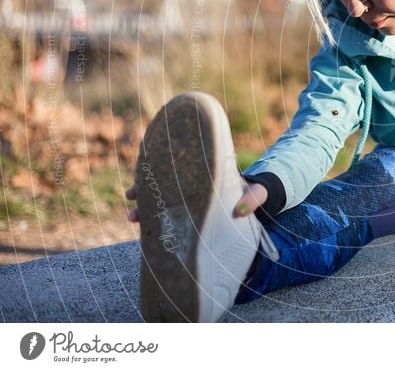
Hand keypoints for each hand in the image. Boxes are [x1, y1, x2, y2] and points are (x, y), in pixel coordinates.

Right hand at [124, 179, 267, 221]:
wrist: (257, 199)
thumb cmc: (255, 193)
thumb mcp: (257, 193)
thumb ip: (253, 198)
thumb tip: (240, 210)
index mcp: (207, 176)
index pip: (178, 171)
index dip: (158, 175)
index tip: (141, 181)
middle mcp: (195, 185)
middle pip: (165, 184)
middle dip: (145, 191)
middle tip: (130, 197)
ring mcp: (192, 198)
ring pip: (164, 199)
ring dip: (147, 207)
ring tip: (132, 216)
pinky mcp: (194, 212)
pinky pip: (172, 214)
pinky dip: (158, 219)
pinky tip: (145, 229)